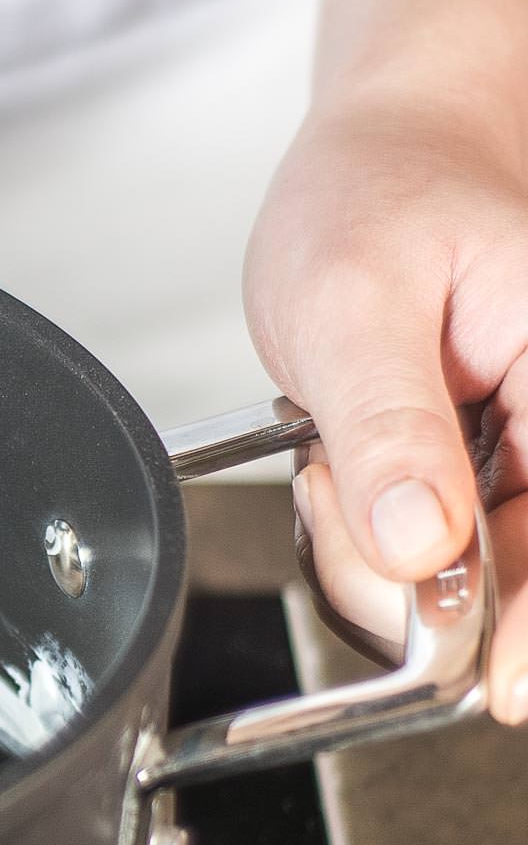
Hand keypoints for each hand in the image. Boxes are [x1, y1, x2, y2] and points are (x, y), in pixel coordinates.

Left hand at [246, 84, 527, 723]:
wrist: (387, 156)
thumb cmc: (379, 193)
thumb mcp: (351, 296)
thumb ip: (388, 421)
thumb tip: (418, 544)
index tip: (506, 688)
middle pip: (524, 577)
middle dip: (417, 574)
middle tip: (336, 481)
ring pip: (469, 585)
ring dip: (377, 552)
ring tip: (335, 449)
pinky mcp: (493, 483)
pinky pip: (432, 561)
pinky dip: (369, 540)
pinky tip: (344, 467)